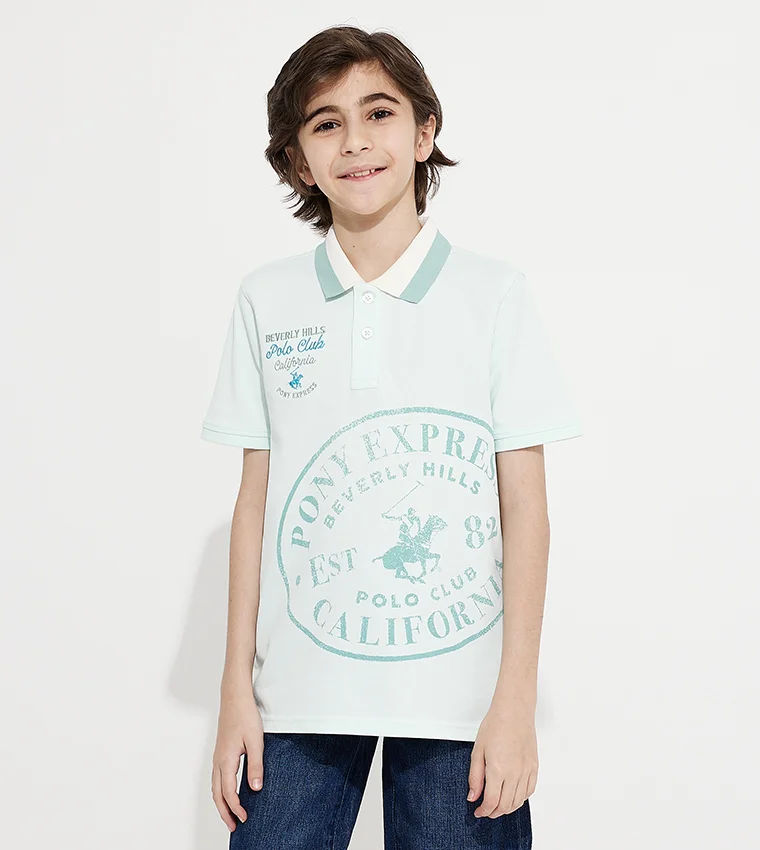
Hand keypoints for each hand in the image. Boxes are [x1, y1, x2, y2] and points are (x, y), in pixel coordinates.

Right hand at [211, 683, 264, 831]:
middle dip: (224, 812)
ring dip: (221, 802)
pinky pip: (217, 777)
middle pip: (217, 794)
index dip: (235, 808)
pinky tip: (229, 791)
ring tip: (230, 814)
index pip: (228, 792)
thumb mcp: (256, 741)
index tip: (244, 819)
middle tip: (233, 827)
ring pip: (215, 786)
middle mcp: (218, 760)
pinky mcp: (221, 751)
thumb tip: (255, 788)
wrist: (235, 696)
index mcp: (226, 760)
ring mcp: (218, 756)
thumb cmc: (245, 715)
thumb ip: (255, 765)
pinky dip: (221, 790)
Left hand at [468, 698, 537, 817]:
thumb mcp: (478, 750)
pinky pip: (529, 791)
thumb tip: (473, 797)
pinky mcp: (534, 767)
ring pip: (519, 801)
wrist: (514, 711)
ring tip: (498, 806)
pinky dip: (521, 799)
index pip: (492, 802)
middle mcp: (515, 774)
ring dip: (507, 808)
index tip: (478, 811)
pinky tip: (513, 796)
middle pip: (506, 805)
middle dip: (494, 812)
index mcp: (498, 770)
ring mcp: (526, 771)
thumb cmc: (495, 725)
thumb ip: (475, 776)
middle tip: (486, 810)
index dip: (484, 811)